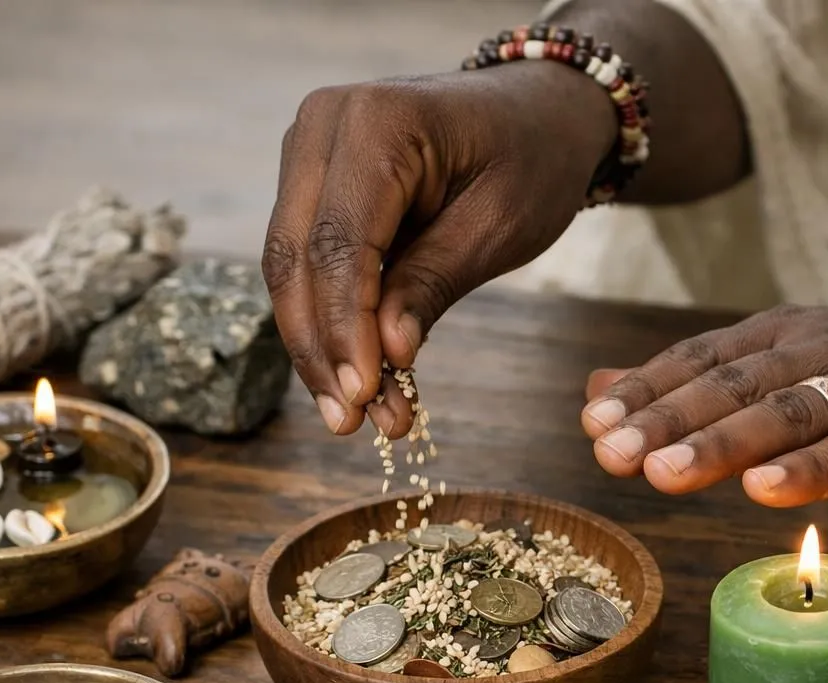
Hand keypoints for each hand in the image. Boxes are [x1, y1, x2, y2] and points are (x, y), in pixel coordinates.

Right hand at [263, 64, 615, 437]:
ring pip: (290, 268)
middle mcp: (323, 127)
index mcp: (376, 121)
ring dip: (320, 348)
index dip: (345, 327)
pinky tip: (356, 381)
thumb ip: (435, 282)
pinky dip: (330, 323)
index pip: (339, 242)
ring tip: (356, 417)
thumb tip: (386, 352)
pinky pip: (307, 263)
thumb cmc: (532, 159)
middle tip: (351, 423)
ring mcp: (308, 152)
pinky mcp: (313, 185)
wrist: (537, 113)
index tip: (363, 396)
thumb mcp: (500, 225)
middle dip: (322, 349)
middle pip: (296, 257)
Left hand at [579, 304, 827, 505]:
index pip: (701, 360)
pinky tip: (766, 491)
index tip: (592, 424)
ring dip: (721, 443)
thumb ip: (700, 381)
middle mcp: (822, 350)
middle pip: (732, 385)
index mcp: (787, 335)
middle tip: (607, 452)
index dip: (646, 391)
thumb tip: (598, 389)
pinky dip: (812, 470)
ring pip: (786, 414)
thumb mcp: (793, 367)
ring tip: (662, 473)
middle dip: (665, 419)